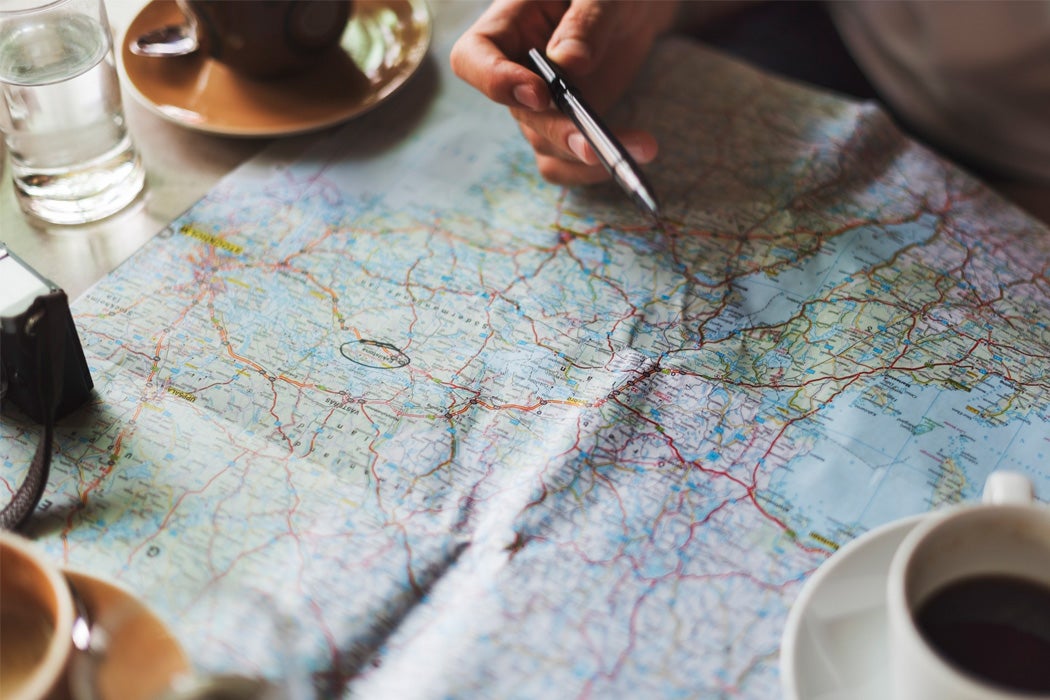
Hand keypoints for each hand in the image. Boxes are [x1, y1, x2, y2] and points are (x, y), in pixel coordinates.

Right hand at [450, 0, 677, 185]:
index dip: (496, 82)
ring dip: (587, 157)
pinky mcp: (565, 127)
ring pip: (545, 146)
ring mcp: (539, 106)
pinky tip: (636, 152)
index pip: (473, 59)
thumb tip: (570, 63)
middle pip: (521, 115)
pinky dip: (597, 168)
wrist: (631, 8)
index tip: (538, 93)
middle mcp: (515, 72)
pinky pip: (567, 162)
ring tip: (641, 147)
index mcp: (507, 26)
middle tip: (594, 144)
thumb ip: (585, 21)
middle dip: (559, 132)